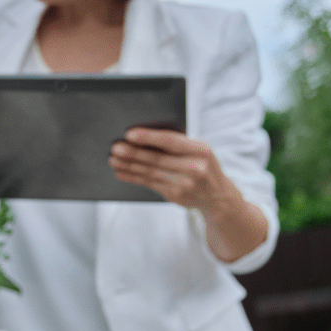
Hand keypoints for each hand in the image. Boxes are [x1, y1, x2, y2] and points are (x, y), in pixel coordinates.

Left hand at [108, 127, 235, 214]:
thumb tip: (142, 136)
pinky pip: (149, 184)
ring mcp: (185, 184)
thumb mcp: (198, 151)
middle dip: (133, 153)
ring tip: (113, 159)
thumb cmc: (202, 165)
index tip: (129, 134)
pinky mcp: (175, 195)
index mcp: (201, 150)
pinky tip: (120, 172)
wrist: (217, 196)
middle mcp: (194, 168)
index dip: (148, 138)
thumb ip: (177, 144)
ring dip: (128, 165)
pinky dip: (133, 177)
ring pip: (150, 172)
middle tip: (115, 147)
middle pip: (157, 159)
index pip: (171, 142)